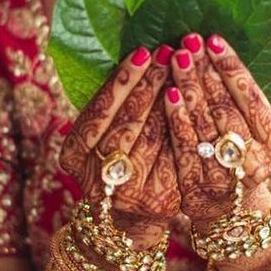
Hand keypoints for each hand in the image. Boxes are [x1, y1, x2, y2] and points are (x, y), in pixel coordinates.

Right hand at [59, 45, 178, 249]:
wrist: (125, 219)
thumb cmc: (112, 160)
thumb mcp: (97, 135)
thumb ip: (109, 106)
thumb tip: (139, 56)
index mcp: (73, 154)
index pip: (100, 110)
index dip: (122, 81)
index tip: (142, 52)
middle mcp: (96, 177)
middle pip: (128, 123)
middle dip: (151, 84)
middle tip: (169, 52)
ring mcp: (129, 193)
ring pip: (155, 137)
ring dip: (172, 98)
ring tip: (186, 67)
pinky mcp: (162, 200)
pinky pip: (177, 154)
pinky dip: (187, 124)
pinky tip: (197, 100)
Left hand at [163, 33, 270, 226]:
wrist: (230, 214)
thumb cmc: (239, 156)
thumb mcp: (252, 131)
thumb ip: (242, 100)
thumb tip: (217, 48)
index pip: (253, 98)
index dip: (232, 67)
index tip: (214, 39)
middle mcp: (256, 163)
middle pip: (227, 109)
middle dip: (206, 72)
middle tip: (189, 42)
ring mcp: (226, 179)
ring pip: (205, 125)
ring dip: (189, 89)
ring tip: (177, 58)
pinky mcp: (197, 189)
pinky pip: (184, 147)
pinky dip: (176, 119)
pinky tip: (167, 93)